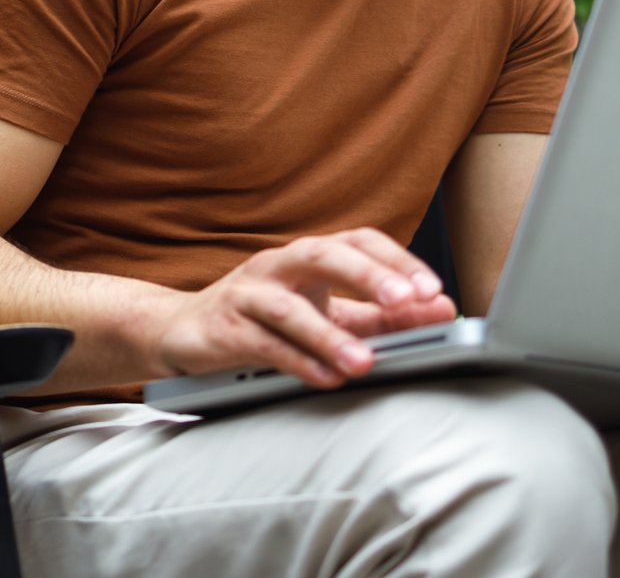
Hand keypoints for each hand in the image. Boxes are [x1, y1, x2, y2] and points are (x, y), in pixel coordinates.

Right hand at [148, 228, 457, 388]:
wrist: (181, 330)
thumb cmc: (262, 319)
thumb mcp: (325, 314)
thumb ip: (379, 316)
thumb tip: (439, 311)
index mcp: (307, 257)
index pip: (357, 241)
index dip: (396, 261)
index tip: (431, 290)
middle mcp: (277, 265)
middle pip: (323, 255)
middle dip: (368, 276)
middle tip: (406, 302)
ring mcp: (247, 293)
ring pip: (289, 306)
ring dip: (330, 335)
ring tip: (365, 362)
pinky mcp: (224, 328)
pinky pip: (263, 343)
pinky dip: (297, 362)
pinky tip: (326, 379)